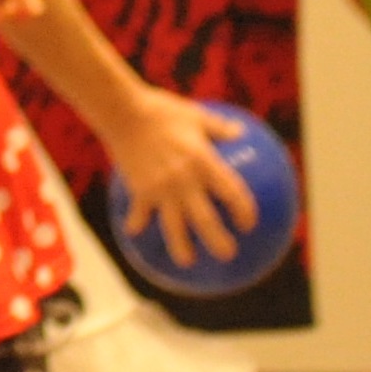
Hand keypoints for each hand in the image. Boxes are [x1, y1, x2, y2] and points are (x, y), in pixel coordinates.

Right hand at [100, 88, 254, 266]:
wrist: (122, 111)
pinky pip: (139, 211)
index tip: (248, 224)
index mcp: (203, 163)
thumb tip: (241, 133)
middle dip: (219, 242)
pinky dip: (137, 222)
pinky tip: (135, 232)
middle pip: (206, 221)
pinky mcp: (138, 189)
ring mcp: (160, 189)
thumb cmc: (161, 110)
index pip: (232, 194)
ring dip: (181, 247)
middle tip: (229, 255)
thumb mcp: (196, 115)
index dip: (244, 211)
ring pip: (173, 226)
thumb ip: (219, 128)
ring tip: (187, 262)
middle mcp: (185, 181)